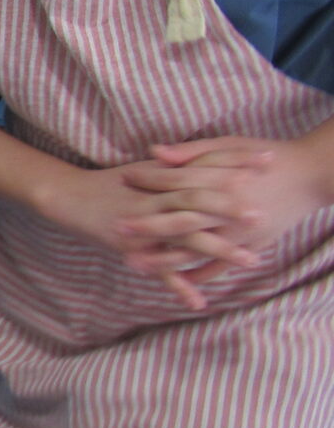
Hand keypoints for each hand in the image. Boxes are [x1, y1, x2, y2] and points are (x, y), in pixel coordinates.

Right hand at [35, 161, 253, 309]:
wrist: (66, 195)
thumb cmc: (107, 182)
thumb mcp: (143, 170)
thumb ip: (175, 166)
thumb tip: (211, 161)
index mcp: (160, 176)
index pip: (203, 167)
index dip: (234, 164)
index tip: (267, 162)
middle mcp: (153, 199)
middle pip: (198, 200)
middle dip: (231, 209)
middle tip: (262, 216)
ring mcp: (142, 225)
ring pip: (186, 236)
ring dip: (219, 249)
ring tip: (251, 261)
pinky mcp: (130, 247)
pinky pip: (159, 270)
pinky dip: (180, 286)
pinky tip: (200, 302)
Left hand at [117, 136, 330, 289]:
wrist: (312, 175)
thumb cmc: (268, 156)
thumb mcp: (230, 146)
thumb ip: (192, 152)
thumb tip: (153, 152)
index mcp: (221, 179)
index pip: (176, 180)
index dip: (148, 178)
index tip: (122, 176)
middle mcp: (228, 208)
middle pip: (180, 218)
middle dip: (146, 224)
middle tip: (116, 227)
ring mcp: (239, 231)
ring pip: (194, 249)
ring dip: (162, 258)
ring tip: (132, 263)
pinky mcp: (249, 246)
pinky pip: (218, 266)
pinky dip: (195, 276)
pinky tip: (171, 281)